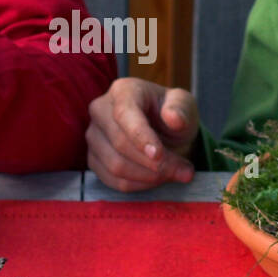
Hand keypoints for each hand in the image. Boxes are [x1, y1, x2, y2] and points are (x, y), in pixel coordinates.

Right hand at [86, 77, 199, 191]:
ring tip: (174, 174)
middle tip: (184, 171)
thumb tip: (174, 119)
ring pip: (115, 166)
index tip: (159, 156)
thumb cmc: (173, 114)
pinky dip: (139, 185)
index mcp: (123, 91)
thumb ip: (181, 109)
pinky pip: (113, 180)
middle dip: (154, 163)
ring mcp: (93, 136)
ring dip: (149, 177)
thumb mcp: (184, 105)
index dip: (141, 137)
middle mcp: (100, 110)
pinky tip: (157, 180)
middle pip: (120, 144)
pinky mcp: (93, 159)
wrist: (163, 130)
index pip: (125, 114)